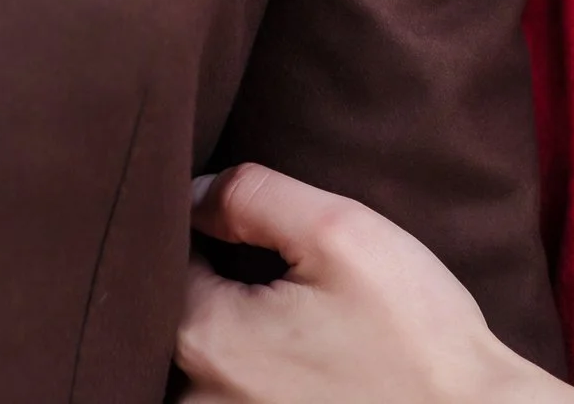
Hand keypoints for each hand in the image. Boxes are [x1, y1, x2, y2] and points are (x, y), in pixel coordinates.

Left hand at [176, 163, 573, 403]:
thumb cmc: (415, 336)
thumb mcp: (340, 232)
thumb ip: (253, 195)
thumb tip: (193, 190)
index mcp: (203, 336)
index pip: (158, 252)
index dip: (189, 216)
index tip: (228, 206)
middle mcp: (194, 397)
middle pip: (169, 310)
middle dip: (201, 271)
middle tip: (252, 251)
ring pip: (192, 358)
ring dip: (221, 323)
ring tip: (277, 303)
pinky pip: (222, 392)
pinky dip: (240, 368)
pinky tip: (289, 350)